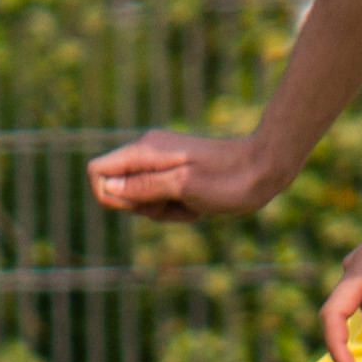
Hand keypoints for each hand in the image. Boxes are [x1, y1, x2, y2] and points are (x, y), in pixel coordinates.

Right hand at [89, 128, 281, 223]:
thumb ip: (144, 187)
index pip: (97, 172)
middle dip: (141, 208)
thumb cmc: (229, 180)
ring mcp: (160, 162)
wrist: (265, 169)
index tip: (144, 205)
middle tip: (176, 204)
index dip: (110, 197)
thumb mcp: (184, 187)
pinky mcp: (174, 173)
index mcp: (145, 151)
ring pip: (139, 198)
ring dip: (162, 211)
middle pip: (118, 190)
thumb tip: (107, 188)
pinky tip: (197, 205)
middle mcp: (147, 152)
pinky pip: (158, 198)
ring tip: (192, 205)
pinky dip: (174, 208)